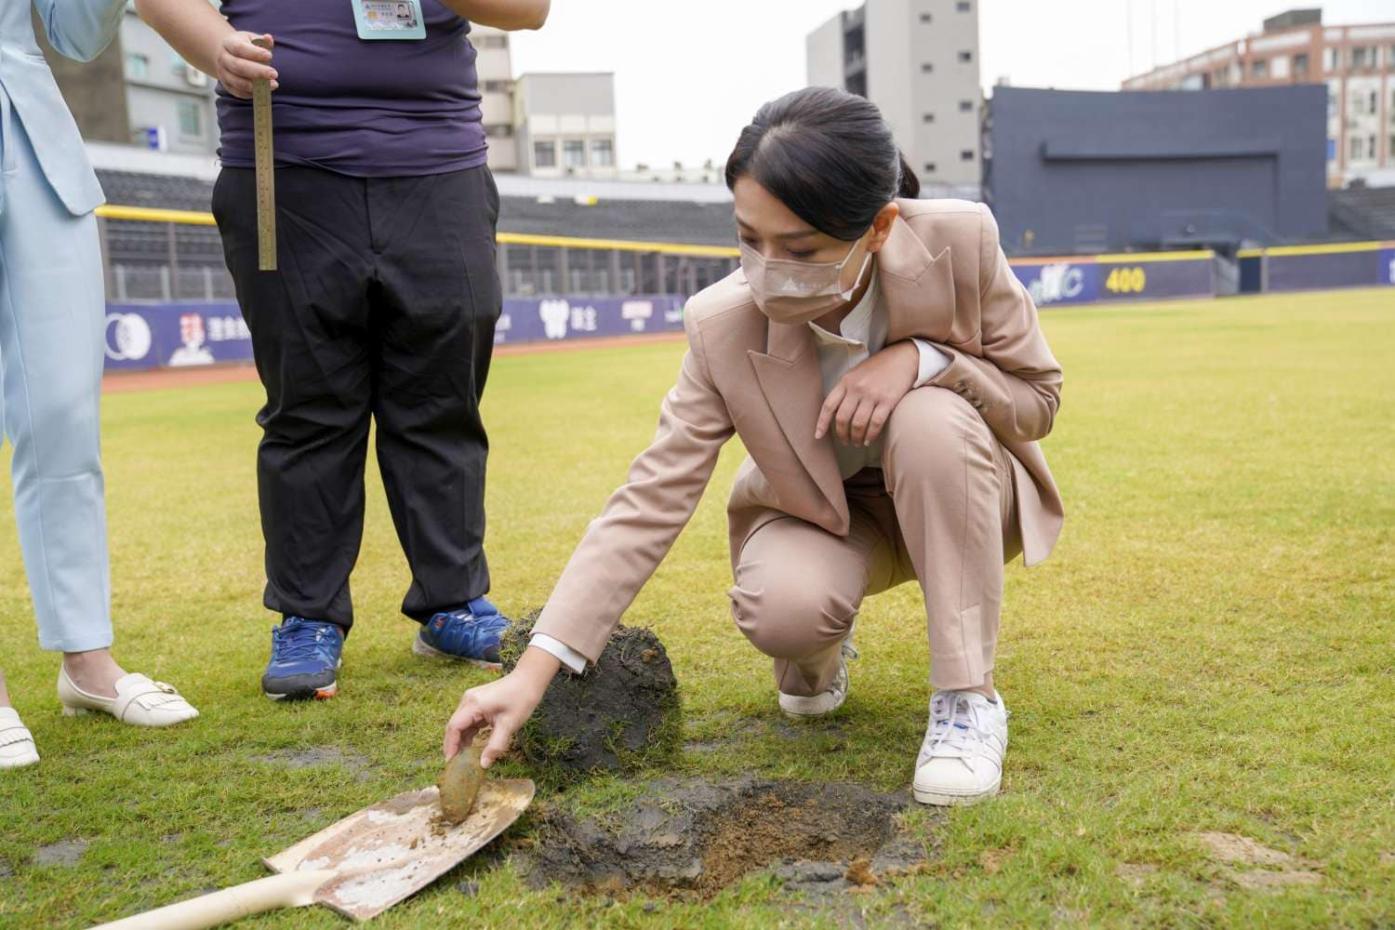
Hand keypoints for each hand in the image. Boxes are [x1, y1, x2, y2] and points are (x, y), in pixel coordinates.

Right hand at [217, 31, 277, 98]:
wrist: (228, 55)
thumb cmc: (245, 46)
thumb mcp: (251, 39)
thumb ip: (261, 40)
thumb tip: (268, 38)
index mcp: (228, 43)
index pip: (239, 48)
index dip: (254, 53)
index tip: (270, 56)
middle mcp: (223, 58)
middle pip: (238, 66)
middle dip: (257, 71)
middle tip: (274, 74)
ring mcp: (223, 73)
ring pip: (237, 82)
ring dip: (256, 85)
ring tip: (273, 84)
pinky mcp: (227, 86)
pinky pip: (239, 92)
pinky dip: (252, 93)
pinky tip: (265, 91)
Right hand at [443, 647, 558, 766]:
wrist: (529, 680)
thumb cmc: (521, 699)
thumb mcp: (509, 725)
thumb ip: (495, 746)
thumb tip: (483, 765)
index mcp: (473, 704)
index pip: (454, 727)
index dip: (450, 745)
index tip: (450, 762)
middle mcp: (468, 700)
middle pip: (454, 725)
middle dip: (453, 744)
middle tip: (454, 763)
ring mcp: (472, 700)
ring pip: (461, 723)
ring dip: (461, 739)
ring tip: (462, 758)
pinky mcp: (478, 702)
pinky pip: (468, 720)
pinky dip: (469, 732)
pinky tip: (470, 745)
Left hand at [816, 341, 919, 446]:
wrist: (903, 358)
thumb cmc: (878, 367)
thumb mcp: (856, 374)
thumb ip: (845, 390)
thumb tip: (835, 412)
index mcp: (846, 382)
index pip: (829, 405)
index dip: (822, 423)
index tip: (818, 435)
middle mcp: (856, 388)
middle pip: (842, 418)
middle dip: (842, 434)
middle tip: (845, 442)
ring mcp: (872, 395)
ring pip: (858, 424)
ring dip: (856, 437)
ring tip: (857, 443)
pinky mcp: (887, 400)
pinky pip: (875, 423)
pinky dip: (871, 435)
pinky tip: (869, 440)